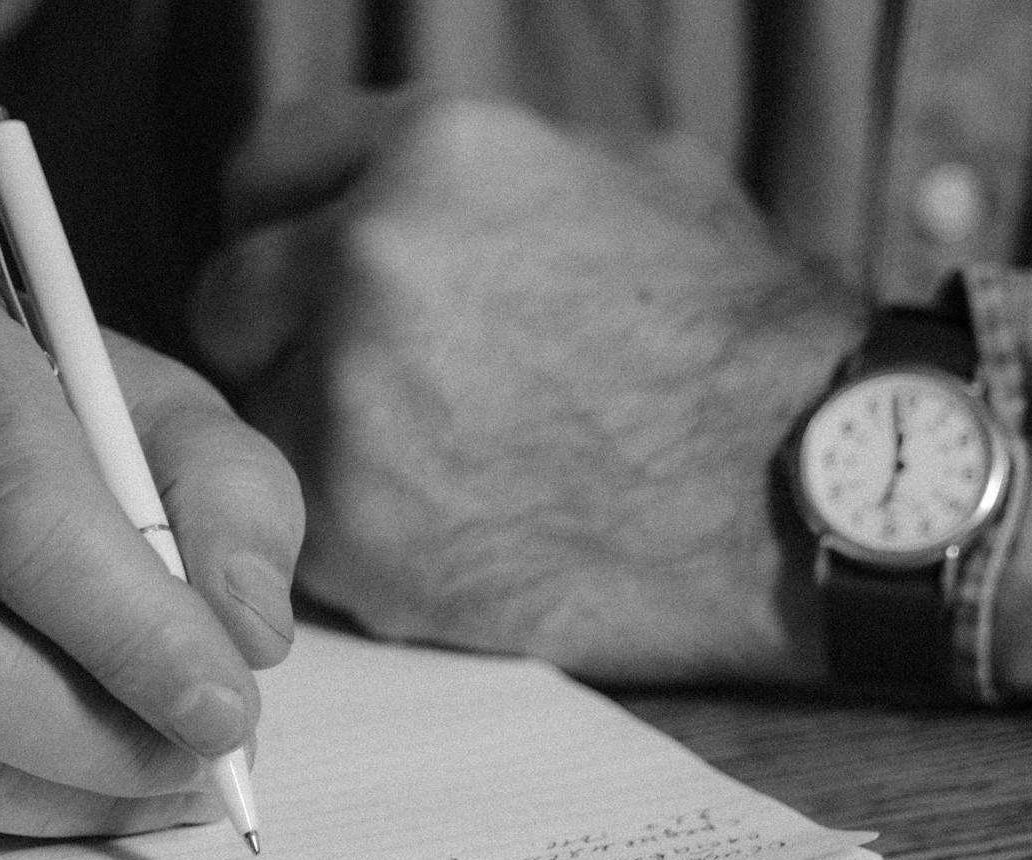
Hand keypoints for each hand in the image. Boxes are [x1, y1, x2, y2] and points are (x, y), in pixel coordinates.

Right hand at [0, 284, 302, 840]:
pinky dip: (2, 815)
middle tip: (205, 760)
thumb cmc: (23, 426)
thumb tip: (249, 635)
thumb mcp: (151, 411)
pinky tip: (62, 778)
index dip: (137, 635)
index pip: (22, 518)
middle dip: (112, 742)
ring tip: (156, 772)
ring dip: (68, 797)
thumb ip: (229, 498)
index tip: (227, 708)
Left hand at [191, 92, 864, 685]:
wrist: (801, 494)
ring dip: (311, 434)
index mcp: (434, 155)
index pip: (266, 167)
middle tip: (360, 377)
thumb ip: (483, 170)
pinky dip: (348, 527)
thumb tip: (403, 179)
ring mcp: (347, 403)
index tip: (299, 264)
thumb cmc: (738, 341)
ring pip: (252, 415)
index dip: (285, 221)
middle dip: (281, 330)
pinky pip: (296, 518)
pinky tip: (440, 524)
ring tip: (425, 460)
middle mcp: (368, 260)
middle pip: (229, 294)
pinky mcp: (353, 531)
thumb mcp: (631, 177)